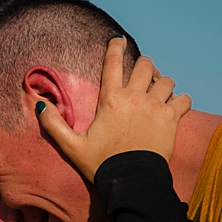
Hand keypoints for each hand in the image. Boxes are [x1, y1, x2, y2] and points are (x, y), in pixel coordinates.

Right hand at [37, 37, 191, 183]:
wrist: (131, 181)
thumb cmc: (101, 164)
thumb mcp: (71, 146)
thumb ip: (53, 124)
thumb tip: (38, 104)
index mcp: (111, 99)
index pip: (113, 63)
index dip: (115, 47)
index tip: (118, 39)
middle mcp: (134, 97)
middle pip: (145, 66)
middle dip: (144, 65)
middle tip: (143, 71)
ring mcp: (155, 106)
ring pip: (167, 81)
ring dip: (163, 83)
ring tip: (159, 89)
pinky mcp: (172, 119)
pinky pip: (184, 99)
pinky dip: (181, 100)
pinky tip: (176, 105)